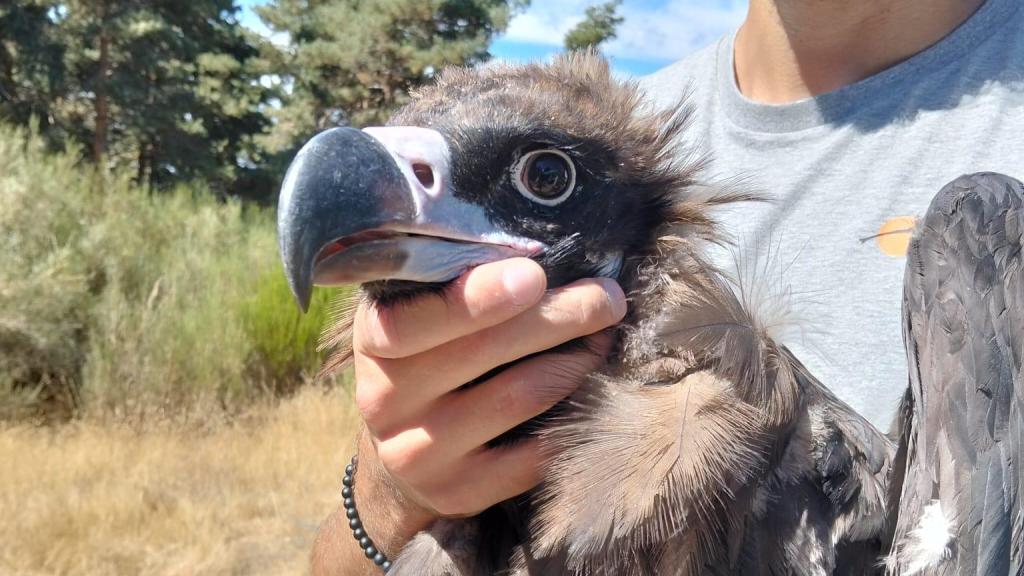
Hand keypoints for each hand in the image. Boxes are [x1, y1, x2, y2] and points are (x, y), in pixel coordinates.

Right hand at [312, 258, 625, 574]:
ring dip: (575, 362)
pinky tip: (589, 389)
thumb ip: (458, 280)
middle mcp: (386, 401)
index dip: (476, 298)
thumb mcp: (421, 310)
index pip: (414, 321)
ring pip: (519, 398)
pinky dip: (573, 415)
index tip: (535, 274)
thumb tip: (543, 248)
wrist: (403, 445)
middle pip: (484, 354)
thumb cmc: (429, 353)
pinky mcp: (458, 492)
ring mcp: (419, 454)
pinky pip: (535, 453)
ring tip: (602, 337)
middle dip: (557, 317)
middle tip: (607, 298)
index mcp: (375, 342)